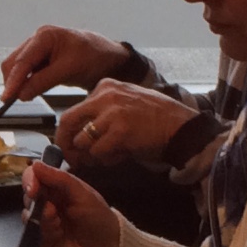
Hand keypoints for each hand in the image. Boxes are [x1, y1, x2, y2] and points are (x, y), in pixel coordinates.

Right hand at [0, 24, 135, 101]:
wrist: (109, 58)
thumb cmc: (95, 57)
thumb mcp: (69, 70)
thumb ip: (43, 81)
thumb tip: (21, 94)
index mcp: (45, 36)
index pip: (22, 61)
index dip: (12, 81)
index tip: (6, 98)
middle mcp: (38, 40)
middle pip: (14, 63)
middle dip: (12, 82)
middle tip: (13, 101)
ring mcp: (39, 49)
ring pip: (18, 68)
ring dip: (18, 83)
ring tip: (24, 97)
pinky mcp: (42, 59)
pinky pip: (27, 72)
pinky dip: (26, 83)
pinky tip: (30, 92)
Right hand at [22, 160, 120, 246]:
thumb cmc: (99, 219)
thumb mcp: (83, 194)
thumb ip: (60, 179)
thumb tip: (36, 165)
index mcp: (59, 189)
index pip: (37, 177)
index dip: (31, 178)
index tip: (32, 185)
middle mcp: (48, 204)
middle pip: (28, 193)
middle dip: (31, 194)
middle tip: (36, 196)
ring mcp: (43, 223)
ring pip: (27, 212)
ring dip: (39, 213)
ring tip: (56, 219)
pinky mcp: (41, 241)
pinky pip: (33, 232)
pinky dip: (43, 228)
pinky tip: (57, 230)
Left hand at [51, 81, 200, 173]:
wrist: (180, 126)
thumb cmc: (154, 118)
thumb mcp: (125, 103)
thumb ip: (101, 113)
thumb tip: (77, 135)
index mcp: (105, 86)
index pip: (73, 111)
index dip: (69, 133)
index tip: (72, 146)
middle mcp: (105, 96)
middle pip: (67, 122)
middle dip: (66, 145)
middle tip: (72, 159)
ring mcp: (112, 113)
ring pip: (82, 141)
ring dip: (90, 156)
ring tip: (106, 157)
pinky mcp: (120, 131)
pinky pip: (99, 152)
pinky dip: (106, 160)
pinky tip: (119, 157)